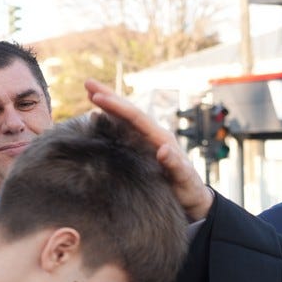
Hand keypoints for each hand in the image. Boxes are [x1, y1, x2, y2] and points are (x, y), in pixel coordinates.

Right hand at [86, 80, 213, 221]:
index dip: (117, 107)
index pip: (136, 117)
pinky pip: (123, 131)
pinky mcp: (141, 149)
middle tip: (87, 83)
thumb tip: (163, 149)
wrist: (193, 199)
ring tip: (89, 92)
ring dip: (108, 105)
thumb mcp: (184, 179)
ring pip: (124, 118)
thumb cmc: (188, 190)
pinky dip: (111, 121)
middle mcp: (153, 135)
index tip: (98, 98)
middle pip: (128, 111)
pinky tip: (99, 117)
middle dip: (109, 97)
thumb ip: (176, 165)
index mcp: (161, 138)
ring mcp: (146, 141)